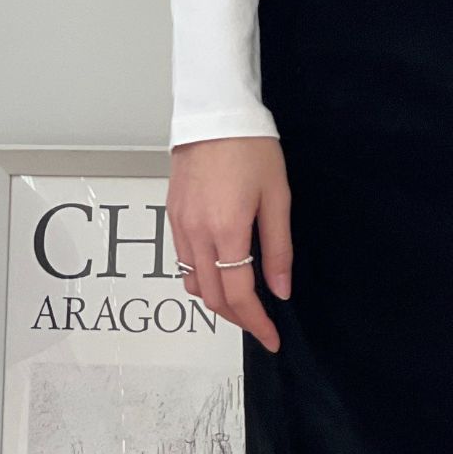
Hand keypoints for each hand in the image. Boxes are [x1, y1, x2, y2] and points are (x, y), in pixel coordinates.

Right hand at [167, 135, 291, 352]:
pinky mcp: (172, 215)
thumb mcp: (278, 199)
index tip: (272, 339)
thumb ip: (278, 249)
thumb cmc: (252, 150)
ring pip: (193, 282)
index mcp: (227, 232)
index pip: (239, 295)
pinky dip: (201, 278)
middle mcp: (197, 234)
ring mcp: (180, 225)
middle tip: (261, 325)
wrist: (214, 115)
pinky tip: (220, 273)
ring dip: (217, 301)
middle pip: (212, 297)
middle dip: (238, 318)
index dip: (256, 323)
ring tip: (243, 303)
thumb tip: (279, 291)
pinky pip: (182, 261)